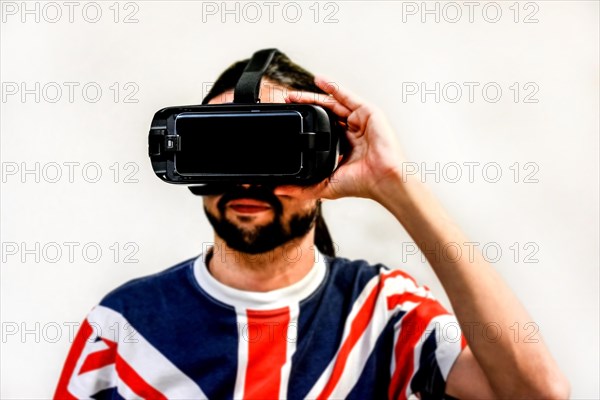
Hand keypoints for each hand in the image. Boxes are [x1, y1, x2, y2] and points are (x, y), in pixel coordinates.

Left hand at [279, 76, 405, 201]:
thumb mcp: (325, 186)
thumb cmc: (362, 184)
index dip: (306, 123)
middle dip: (305, 106)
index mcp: (345, 145)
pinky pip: (347, 96)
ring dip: (312, 96)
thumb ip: (302, 188)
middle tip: (287, 102)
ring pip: (333, 103)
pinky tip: (319, 81)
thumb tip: (279, 188)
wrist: (382, 180)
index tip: (289, 119)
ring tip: (293, 95)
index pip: (322, 128)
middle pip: (325, 112)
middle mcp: (353, 131)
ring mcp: (361, 120)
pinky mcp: (368, 112)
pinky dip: (333, 87)